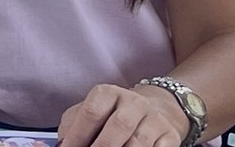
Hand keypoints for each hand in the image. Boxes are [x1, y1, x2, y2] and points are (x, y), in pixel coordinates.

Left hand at [57, 83, 192, 146]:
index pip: (92, 113)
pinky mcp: (170, 135)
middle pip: (119, 126)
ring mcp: (154, 119)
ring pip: (139, 142)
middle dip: (102, 146)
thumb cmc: (111, 115)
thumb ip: (73, 126)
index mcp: (107, 93)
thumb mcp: (89, 112)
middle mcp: (133, 102)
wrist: (154, 108)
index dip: (78, 135)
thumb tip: (63, 145)